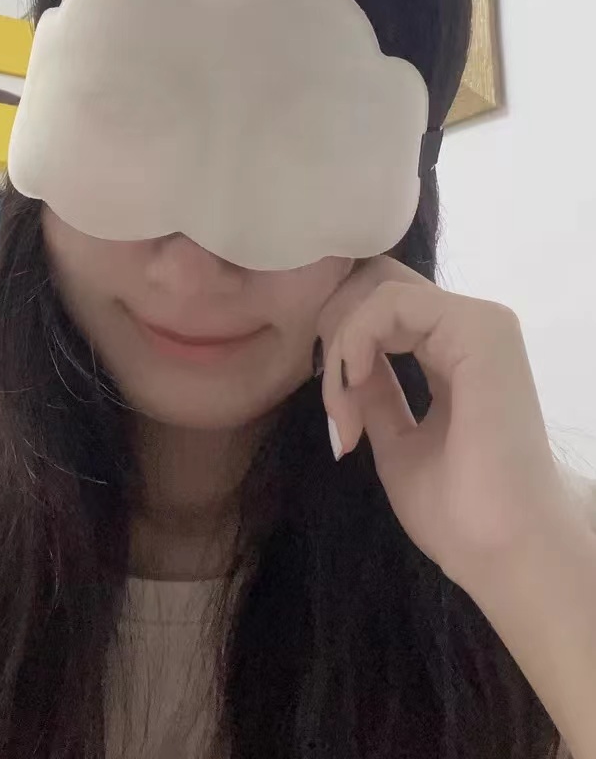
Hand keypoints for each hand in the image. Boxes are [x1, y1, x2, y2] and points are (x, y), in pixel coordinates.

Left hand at [316, 256, 576, 596]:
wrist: (504, 553)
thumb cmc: (458, 513)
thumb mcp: (395, 440)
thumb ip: (374, 394)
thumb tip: (343, 363)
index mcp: (453, 354)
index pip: (380, 308)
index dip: (339, 343)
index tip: (334, 413)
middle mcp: (467, 329)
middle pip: (375, 283)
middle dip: (334, 329)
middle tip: (333, 398)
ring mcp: (478, 324)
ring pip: (377, 291)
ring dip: (341, 345)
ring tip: (342, 409)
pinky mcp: (480, 329)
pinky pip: (391, 301)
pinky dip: (355, 337)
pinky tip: (354, 382)